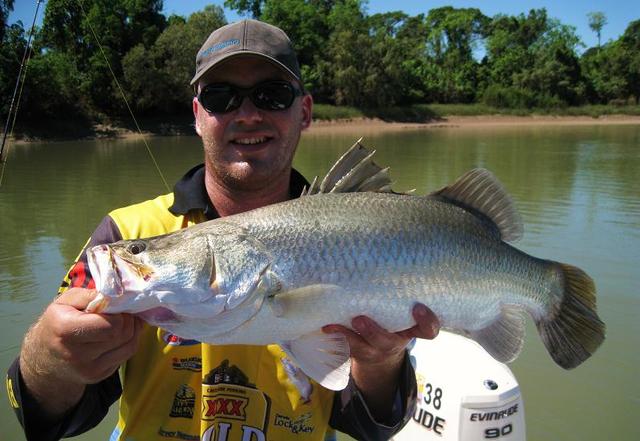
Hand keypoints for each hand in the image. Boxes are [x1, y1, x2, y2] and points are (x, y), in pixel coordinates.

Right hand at [20, 288, 142, 416]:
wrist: (44, 356)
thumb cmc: (58, 322)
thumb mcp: (66, 301)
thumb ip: (90, 295)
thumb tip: (117, 295)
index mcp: (65, 330)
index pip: (111, 325)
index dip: (120, 313)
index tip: (115, 306)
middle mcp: (76, 354)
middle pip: (122, 334)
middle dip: (128, 320)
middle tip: (122, 312)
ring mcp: (88, 369)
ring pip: (129, 345)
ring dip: (132, 330)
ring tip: (123, 321)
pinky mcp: (98, 376)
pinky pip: (126, 355)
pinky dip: (129, 342)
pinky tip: (119, 334)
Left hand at [322, 303, 439, 365]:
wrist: (379, 355)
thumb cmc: (392, 321)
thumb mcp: (401, 311)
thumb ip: (399, 293)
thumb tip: (389, 252)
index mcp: (411, 330)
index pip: (428, 330)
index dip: (427, 321)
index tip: (419, 308)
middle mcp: (394, 342)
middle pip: (388, 340)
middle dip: (374, 331)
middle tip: (361, 318)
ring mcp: (374, 349)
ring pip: (363, 345)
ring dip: (350, 333)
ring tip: (342, 321)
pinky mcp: (358, 351)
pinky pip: (347, 345)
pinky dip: (337, 333)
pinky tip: (327, 325)